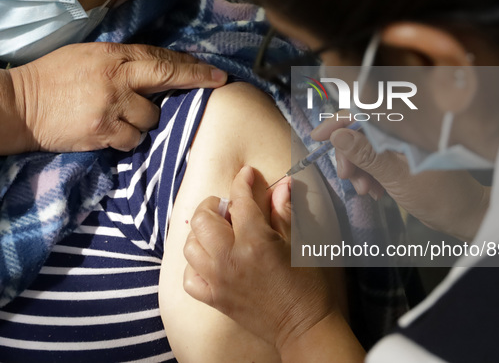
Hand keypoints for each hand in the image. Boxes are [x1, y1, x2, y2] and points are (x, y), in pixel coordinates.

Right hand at [6, 42, 227, 152]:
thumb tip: (160, 70)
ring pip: (152, 119)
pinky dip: (129, 139)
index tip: (216, 72)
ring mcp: (112, 108)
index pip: (161, 59)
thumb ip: (124, 63)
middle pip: (167, 79)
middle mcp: (117, 80)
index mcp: (113, 57)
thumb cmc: (55, 78)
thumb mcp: (89, 57)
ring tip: (123, 117)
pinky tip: (114, 133)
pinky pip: (134, 140)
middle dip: (196, 81)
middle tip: (217, 83)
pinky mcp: (104, 133)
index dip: (191, 66)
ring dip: (145, 121)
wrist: (21, 106)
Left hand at [183, 166, 335, 351]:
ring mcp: (218, 280)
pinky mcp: (214, 299)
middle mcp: (230, 259)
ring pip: (190, 246)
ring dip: (202, 233)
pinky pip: (189, 277)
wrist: (303, 325)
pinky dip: (194, 265)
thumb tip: (282, 184)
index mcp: (255, 241)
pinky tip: (210, 261)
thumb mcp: (298, 243)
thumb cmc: (307, 284)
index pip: (240, 201)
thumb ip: (284, 212)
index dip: (242, 182)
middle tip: (228, 207)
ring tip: (218, 233)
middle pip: (203, 219)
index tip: (246, 174)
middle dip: (214, 205)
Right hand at [311, 117, 489, 240]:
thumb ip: (366, 154)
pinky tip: (373, 190)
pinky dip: (368, 174)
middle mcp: (403, 129)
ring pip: (365, 147)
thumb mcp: (396, 176)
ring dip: (358, 169)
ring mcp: (402, 143)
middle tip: (349, 178)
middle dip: (350, 155)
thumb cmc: (437, 194)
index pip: (365, 111)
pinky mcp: (401, 157)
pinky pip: (374, 159)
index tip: (318, 136)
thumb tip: (337, 135)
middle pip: (361, 130)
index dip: (339, 121)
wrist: (462, 214)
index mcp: (406, 125)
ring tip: (365, 190)